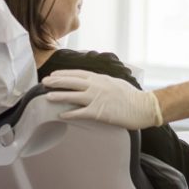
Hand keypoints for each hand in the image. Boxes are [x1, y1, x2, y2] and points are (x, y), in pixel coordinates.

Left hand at [41, 69, 163, 128]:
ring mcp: (97, 98)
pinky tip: (61, 115)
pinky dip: (70, 114)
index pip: (78, 74)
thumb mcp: (116, 82)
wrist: (143, 106)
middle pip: (72, 82)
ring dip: (59, 95)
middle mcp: (96, 86)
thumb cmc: (132, 96)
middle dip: (57, 81)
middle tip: (45, 82)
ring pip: (73, 96)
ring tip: (47, 96)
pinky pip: (80, 112)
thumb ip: (103, 82)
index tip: (54, 74)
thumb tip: (94, 82)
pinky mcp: (99, 112)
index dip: (64, 74)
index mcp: (101, 78)